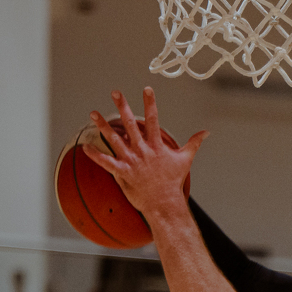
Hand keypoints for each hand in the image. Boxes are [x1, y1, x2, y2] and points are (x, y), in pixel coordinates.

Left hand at [88, 88, 208, 219]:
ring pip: (114, 139)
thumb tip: (206, 132)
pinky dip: (95, 155)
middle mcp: (142, 150)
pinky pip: (106, 162)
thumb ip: (194, 143)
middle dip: (123, 107)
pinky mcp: (123, 172)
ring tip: (93, 113)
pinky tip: (85, 146)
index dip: (150, 103)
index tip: (147, 89)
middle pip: (131, 124)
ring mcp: (131, 160)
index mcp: (157, 145)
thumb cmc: (174, 181)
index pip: (153, 119)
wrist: (164, 202)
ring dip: (102, 126)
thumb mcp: (185, 159)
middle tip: (116, 92)